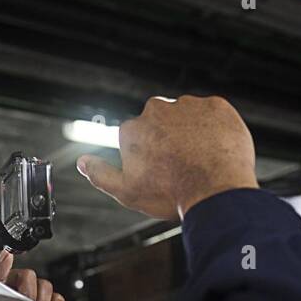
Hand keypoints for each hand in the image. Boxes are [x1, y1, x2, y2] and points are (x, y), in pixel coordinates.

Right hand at [75, 95, 258, 219]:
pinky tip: (217, 149)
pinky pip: (214, 115)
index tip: (162, 173)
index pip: (139, 139)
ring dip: (193, 133)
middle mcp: (157, 109)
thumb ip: (100, 174)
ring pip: (188, 118)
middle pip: (162, 124)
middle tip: (183, 166)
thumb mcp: (127, 192)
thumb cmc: (172, 194)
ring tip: (202, 160)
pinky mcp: (217, 106)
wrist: (216, 193)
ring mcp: (189, 105)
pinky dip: (215, 129)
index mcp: (133, 129)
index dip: (151, 158)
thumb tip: (82, 163)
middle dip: (169, 140)